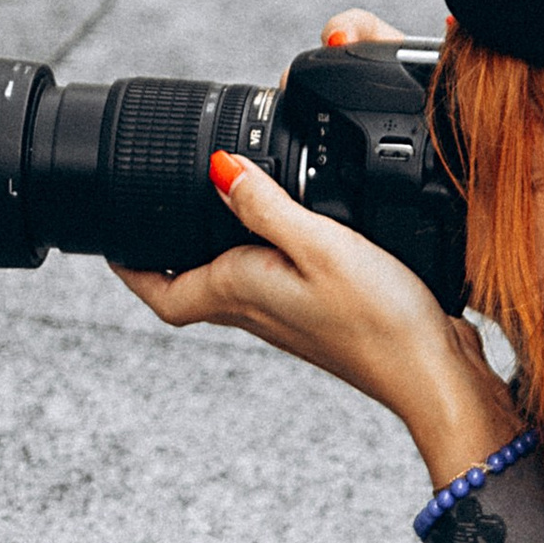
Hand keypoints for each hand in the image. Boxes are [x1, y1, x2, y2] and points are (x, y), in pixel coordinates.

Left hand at [113, 8, 520, 489]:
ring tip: (209, 210)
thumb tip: (216, 168)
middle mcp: (257, 311)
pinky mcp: (322, 317)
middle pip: (190, 288)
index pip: (160, 292)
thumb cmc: (380, 322)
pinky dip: (263, 254)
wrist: (432, 375)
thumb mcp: (320, 245)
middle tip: (153, 211)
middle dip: (164, 252)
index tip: (110, 236)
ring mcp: (289, 318)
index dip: (128, 268)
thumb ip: (266, 205)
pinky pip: (272, 283)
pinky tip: (287, 231)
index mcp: (241, 293)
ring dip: (211, 251)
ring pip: (230, 285)